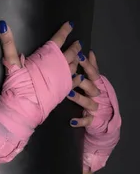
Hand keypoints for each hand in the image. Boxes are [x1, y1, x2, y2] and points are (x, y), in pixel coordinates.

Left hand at [67, 50, 121, 171]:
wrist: (106, 119)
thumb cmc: (97, 96)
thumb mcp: (96, 81)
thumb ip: (93, 68)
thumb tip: (90, 52)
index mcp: (98, 84)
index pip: (93, 73)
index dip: (87, 65)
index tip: (79, 56)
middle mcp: (97, 95)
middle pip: (91, 87)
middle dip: (82, 81)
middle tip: (72, 75)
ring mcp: (95, 108)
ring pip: (88, 102)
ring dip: (79, 98)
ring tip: (68, 94)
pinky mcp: (92, 120)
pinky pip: (86, 120)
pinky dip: (80, 121)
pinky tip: (72, 121)